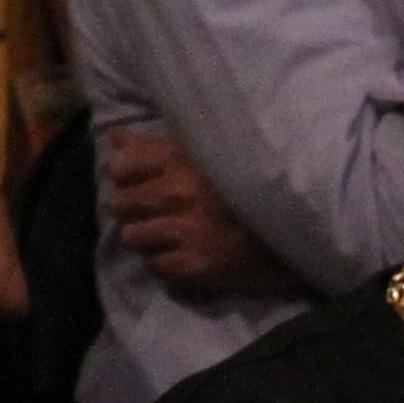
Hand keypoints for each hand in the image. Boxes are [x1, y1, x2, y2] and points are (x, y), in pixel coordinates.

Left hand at [106, 132, 279, 292]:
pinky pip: (154, 265)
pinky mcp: (192, 264)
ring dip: (144, 236)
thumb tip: (116, 137)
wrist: (287, 223)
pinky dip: (162, 261)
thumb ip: (156, 147)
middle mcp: (180, 192)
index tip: (132, 179)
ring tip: (164, 232)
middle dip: (129, 207)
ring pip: (133, 237)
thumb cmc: (243, 180)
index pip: (124, 164)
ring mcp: (185, 230)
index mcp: (183, 158)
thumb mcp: (202, 153)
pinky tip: (179, 251)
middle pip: (121, 204)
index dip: (122, 173)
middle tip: (149, 209)